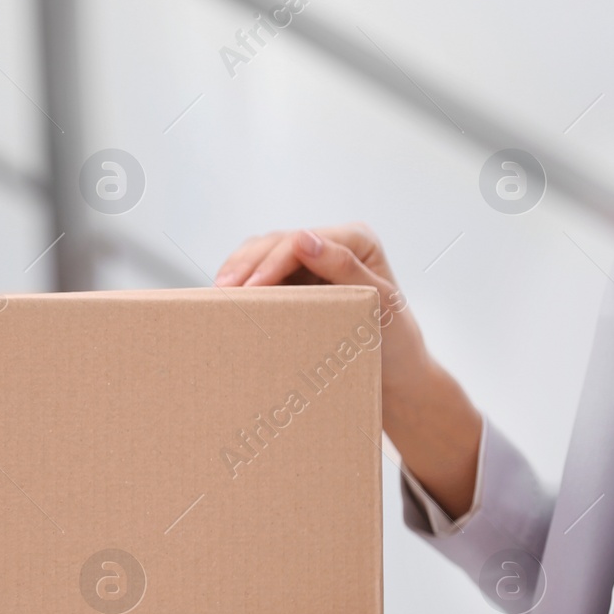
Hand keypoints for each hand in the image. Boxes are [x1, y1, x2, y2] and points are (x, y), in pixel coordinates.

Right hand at [215, 224, 426, 400]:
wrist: (395, 375)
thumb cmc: (396, 342)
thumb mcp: (381, 304)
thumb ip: (345, 268)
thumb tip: (304, 238)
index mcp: (356, 241)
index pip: (301, 241)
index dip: (269, 261)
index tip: (248, 288)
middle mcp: (332, 245)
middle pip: (275, 242)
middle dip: (245, 265)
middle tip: (221, 291)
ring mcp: (310, 263)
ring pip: (262, 253)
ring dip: (237, 271)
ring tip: (217, 294)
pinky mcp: (296, 282)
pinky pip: (262, 274)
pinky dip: (243, 283)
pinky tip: (228, 298)